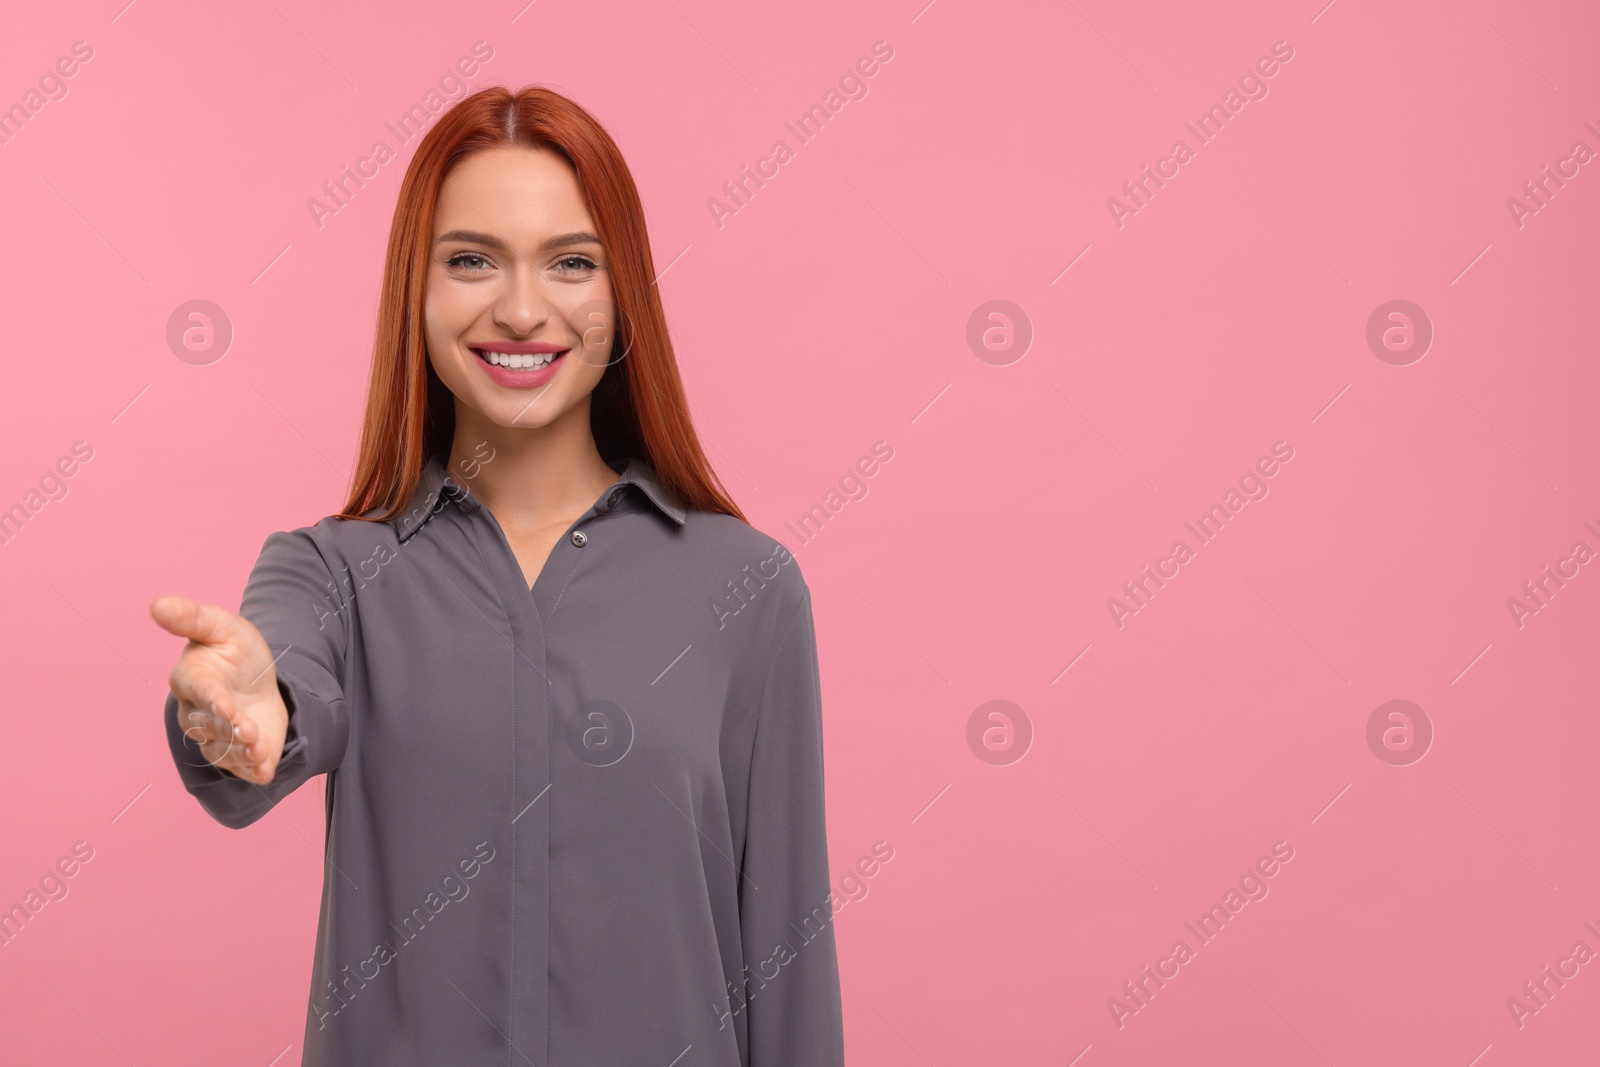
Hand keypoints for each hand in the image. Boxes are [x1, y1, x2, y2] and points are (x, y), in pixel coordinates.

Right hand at [150, 595, 289, 785]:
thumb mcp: (221, 626)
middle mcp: (198, 714)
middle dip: (230, 729)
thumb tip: (157, 604)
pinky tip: (263, 768)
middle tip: (248, 729)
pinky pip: (241, 767)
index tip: (225, 705)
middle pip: (210, 726)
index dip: (212, 700)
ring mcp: (217, 737)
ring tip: (258, 748)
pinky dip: (252, 769)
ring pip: (223, 750)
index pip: (198, 692)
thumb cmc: (234, 651)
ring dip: (240, 752)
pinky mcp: (238, 753)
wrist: (257, 681)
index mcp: (192, 680)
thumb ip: (192, 617)